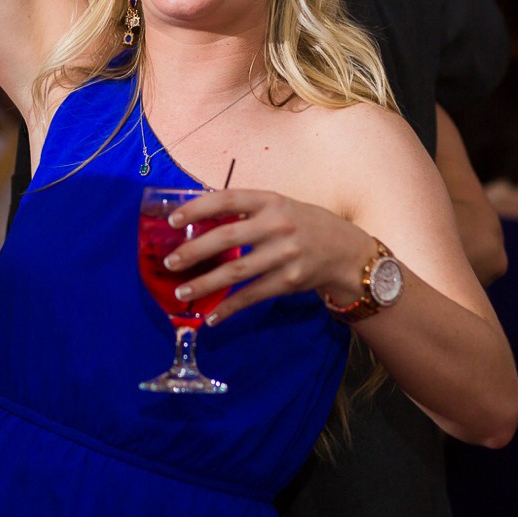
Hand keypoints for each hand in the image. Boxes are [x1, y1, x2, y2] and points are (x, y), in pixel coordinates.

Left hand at [163, 188, 375, 325]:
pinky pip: (252, 296)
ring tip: (181, 292)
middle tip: (170, 262)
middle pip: (227, 238)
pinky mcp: (290, 281)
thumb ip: (246, 211)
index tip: (172, 219)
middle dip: (194, 251)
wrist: (347, 251)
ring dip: (205, 284)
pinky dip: (229, 309)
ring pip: (236, 272)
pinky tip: (210, 317)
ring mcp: (285, 254)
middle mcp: (278, 225)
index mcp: (270, 200)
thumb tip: (198, 220)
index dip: (198, 208)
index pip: (227, 199)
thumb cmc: (303, 225)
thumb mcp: (279, 206)